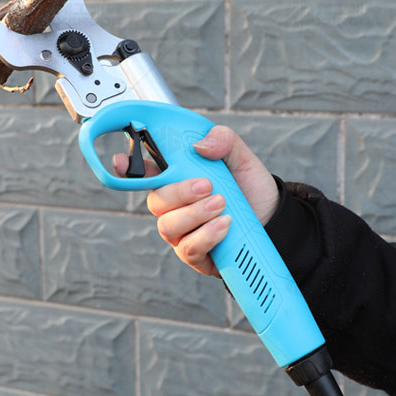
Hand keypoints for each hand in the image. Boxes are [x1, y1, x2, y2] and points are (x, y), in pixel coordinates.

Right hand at [112, 125, 278, 277]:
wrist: (274, 221)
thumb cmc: (250, 189)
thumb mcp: (241, 158)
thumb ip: (224, 141)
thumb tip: (200, 145)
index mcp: (177, 178)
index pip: (144, 171)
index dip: (126, 167)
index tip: (121, 161)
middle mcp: (173, 206)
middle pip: (156, 200)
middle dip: (180, 192)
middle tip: (208, 186)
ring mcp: (181, 232)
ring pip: (168, 225)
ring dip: (195, 214)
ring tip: (222, 205)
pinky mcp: (194, 255)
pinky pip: (188, 248)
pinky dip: (206, 235)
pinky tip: (225, 226)